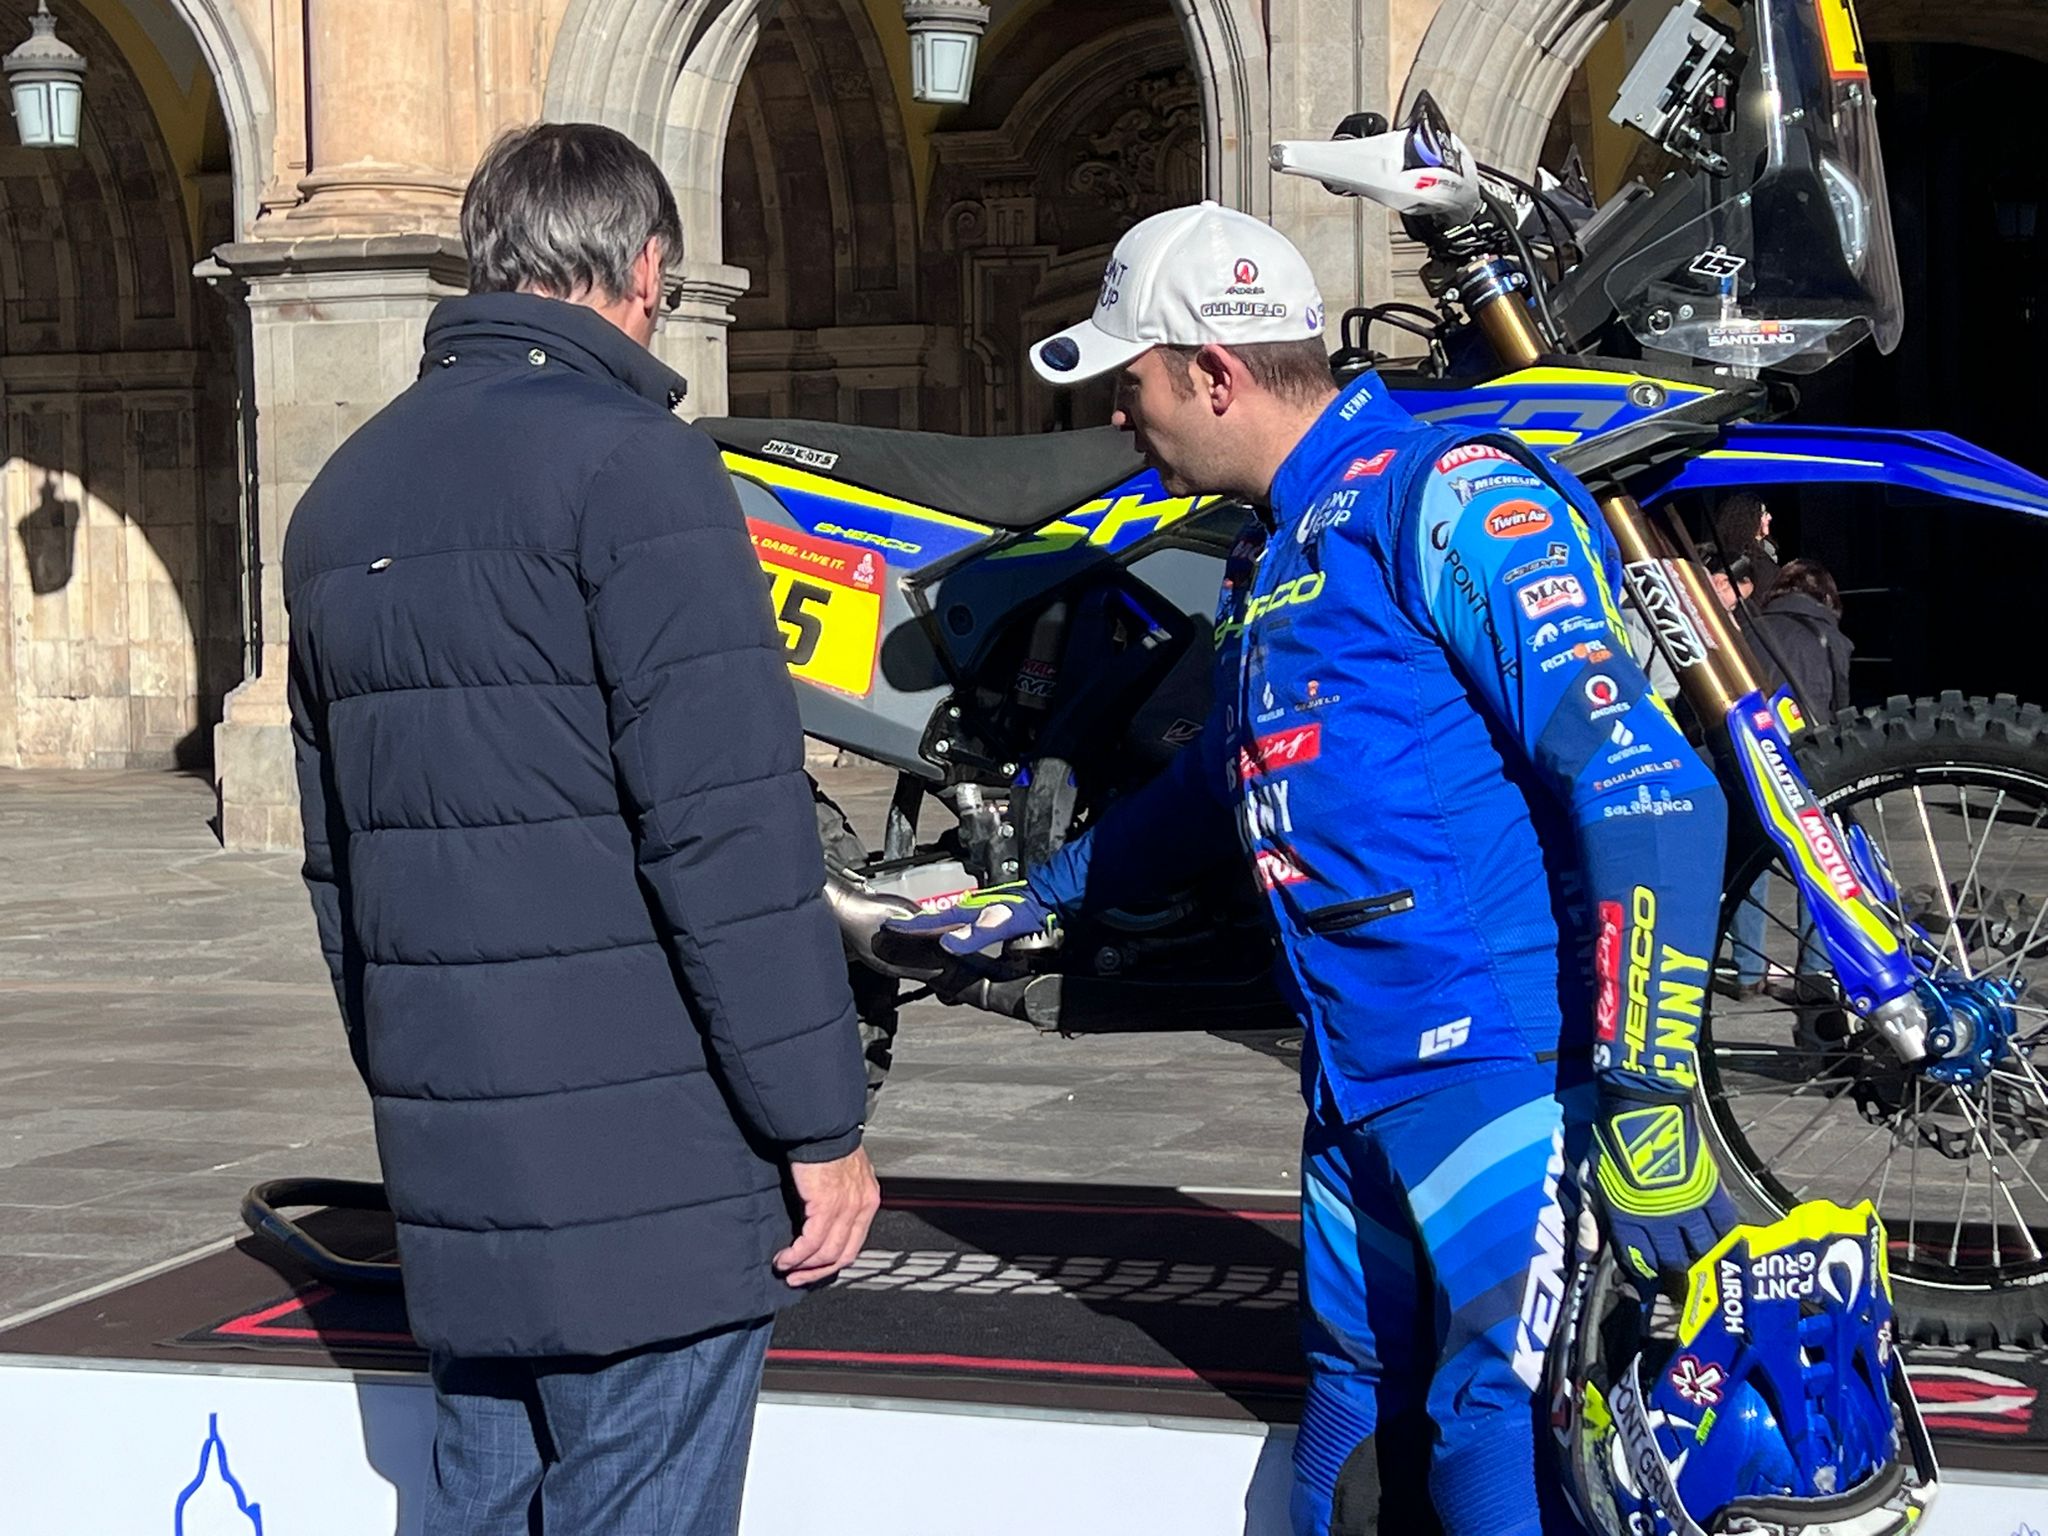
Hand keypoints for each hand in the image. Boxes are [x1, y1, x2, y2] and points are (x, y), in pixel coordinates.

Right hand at [773, 1147, 880, 1287]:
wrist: (821, 1126)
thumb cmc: (829, 1143)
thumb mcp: (844, 1173)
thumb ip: (841, 1197)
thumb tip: (824, 1219)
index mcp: (868, 1199)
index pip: (854, 1243)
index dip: (833, 1261)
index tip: (814, 1268)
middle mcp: (862, 1206)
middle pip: (843, 1255)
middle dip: (818, 1272)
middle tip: (798, 1277)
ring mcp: (846, 1208)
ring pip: (827, 1253)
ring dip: (803, 1267)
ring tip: (785, 1268)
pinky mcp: (826, 1205)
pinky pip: (811, 1242)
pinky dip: (796, 1255)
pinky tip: (783, 1258)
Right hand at [882, 881, 1054, 956]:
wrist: (1051, 898)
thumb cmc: (1029, 908)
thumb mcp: (1003, 921)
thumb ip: (977, 933)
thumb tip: (949, 943)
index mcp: (968, 912)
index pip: (932, 921)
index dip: (910, 926)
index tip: (890, 927)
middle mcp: (970, 913)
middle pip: (935, 922)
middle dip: (914, 927)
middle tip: (895, 931)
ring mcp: (978, 916)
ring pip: (947, 924)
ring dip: (930, 930)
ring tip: (914, 936)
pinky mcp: (987, 920)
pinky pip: (961, 928)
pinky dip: (949, 932)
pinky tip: (950, 939)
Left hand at [1592, 1093, 1736, 1292]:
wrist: (1644, 1109)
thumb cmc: (1611, 1143)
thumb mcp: (1590, 1180)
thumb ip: (1590, 1220)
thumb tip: (1585, 1256)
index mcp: (1627, 1218)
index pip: (1639, 1260)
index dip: (1643, 1270)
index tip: (1646, 1273)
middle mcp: (1660, 1220)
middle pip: (1672, 1259)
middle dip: (1671, 1268)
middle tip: (1674, 1269)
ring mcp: (1688, 1207)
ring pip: (1701, 1248)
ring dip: (1698, 1255)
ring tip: (1695, 1255)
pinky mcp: (1710, 1191)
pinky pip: (1724, 1225)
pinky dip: (1723, 1235)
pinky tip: (1718, 1238)